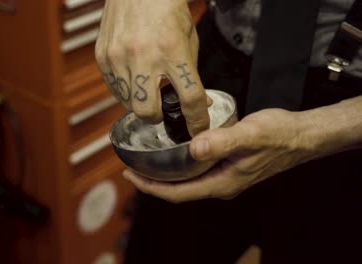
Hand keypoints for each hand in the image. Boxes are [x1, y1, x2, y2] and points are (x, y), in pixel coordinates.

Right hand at [95, 0, 210, 134]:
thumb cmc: (165, 8)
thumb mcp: (188, 37)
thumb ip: (191, 71)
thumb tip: (198, 102)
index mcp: (173, 49)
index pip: (190, 98)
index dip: (197, 121)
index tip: (198, 129)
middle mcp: (144, 55)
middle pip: (148, 112)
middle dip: (158, 117)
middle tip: (162, 108)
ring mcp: (119, 57)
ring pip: (129, 104)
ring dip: (141, 102)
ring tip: (146, 86)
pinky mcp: (103, 57)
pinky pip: (114, 89)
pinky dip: (126, 90)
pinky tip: (133, 76)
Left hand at [123, 109, 315, 202]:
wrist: (301, 135)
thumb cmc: (279, 136)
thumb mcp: (250, 135)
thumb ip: (223, 142)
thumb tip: (195, 148)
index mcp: (221, 183)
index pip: (177, 193)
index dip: (151, 187)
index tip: (130, 175)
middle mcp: (220, 184)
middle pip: (178, 189)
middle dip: (152, 181)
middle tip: (131, 167)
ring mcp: (224, 176)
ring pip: (186, 180)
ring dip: (165, 173)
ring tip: (145, 160)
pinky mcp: (227, 165)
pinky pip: (196, 169)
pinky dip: (180, 163)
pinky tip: (173, 149)